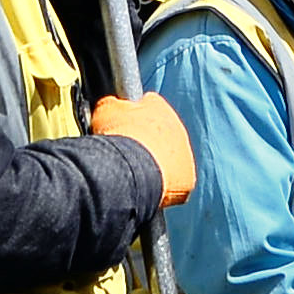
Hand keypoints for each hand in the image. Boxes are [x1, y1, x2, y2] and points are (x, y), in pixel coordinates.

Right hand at [84, 91, 195, 207]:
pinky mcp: (187, 178)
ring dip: (158, 165)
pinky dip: (164, 187)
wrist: (129, 167)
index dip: (135, 117)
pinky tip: (147, 188)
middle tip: (130, 154)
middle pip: (163, 134)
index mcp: (157, 106)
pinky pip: (177, 183)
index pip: (150, 104)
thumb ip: (114, 105)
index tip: (125, 127)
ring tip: (137, 174)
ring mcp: (185, 153)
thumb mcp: (106, 110)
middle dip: (148, 143)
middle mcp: (177, 127)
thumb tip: (113, 106)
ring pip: (172, 158)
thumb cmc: (117, 137)